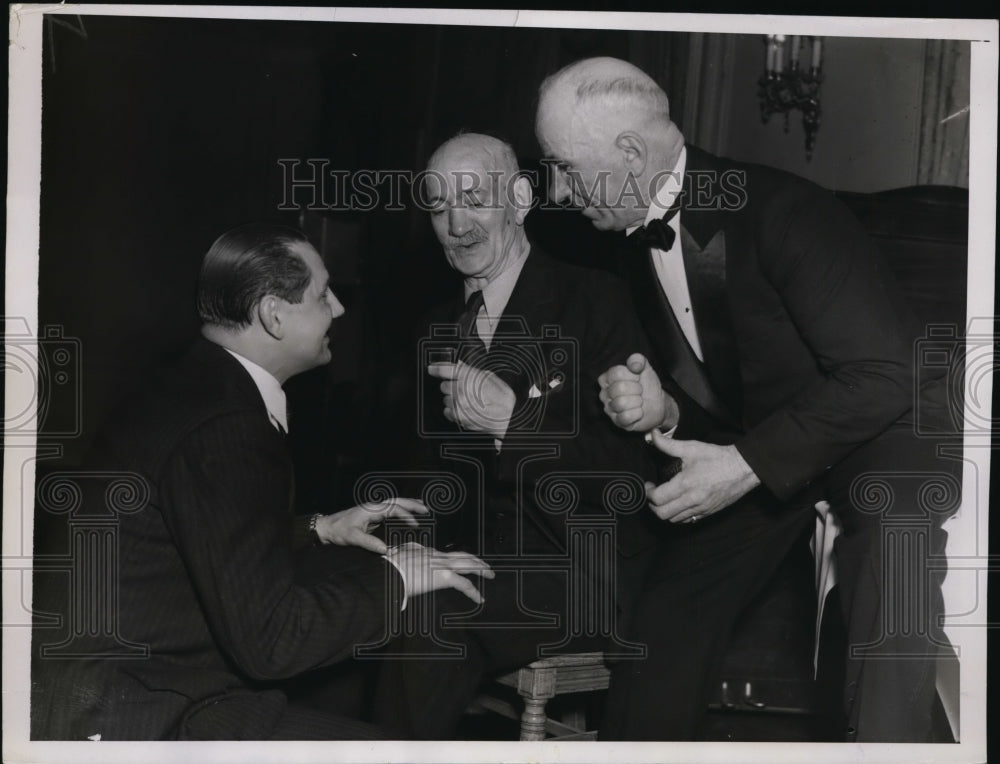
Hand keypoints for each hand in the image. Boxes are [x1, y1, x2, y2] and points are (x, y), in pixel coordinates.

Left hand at [314, 497, 427, 553]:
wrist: (326, 527)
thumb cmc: (338, 530)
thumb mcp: (353, 538)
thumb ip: (369, 543)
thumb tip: (386, 550)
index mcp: (371, 509)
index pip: (393, 509)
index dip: (406, 516)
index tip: (415, 525)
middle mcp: (374, 507)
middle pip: (396, 501)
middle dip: (412, 504)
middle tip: (426, 509)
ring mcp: (373, 509)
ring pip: (394, 503)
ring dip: (408, 504)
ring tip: (422, 506)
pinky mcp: (372, 515)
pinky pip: (390, 509)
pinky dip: (401, 509)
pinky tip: (406, 513)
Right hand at [386, 542, 494, 604]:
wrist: (388, 569)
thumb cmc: (389, 567)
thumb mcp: (396, 555)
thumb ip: (401, 553)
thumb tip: (395, 552)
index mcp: (427, 552)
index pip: (447, 554)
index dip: (456, 558)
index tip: (461, 561)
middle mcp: (437, 556)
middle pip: (462, 555)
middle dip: (475, 559)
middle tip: (484, 564)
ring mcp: (442, 565)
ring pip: (468, 565)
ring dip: (481, 569)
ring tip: (489, 574)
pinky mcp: (443, 577)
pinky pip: (464, 584)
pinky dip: (474, 592)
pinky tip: (479, 598)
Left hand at [427, 361, 514, 438]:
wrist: (507, 415)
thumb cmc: (501, 396)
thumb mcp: (487, 375)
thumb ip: (469, 370)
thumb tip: (458, 365)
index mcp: (467, 376)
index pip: (444, 369)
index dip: (436, 368)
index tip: (431, 369)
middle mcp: (460, 389)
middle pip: (444, 386)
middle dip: (451, 387)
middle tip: (462, 390)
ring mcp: (458, 404)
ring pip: (445, 400)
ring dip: (453, 400)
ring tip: (468, 401)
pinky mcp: (458, 416)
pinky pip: (447, 412)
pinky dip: (453, 411)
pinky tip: (465, 409)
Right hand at [598, 353, 677, 431]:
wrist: (658, 403)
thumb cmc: (647, 385)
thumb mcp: (645, 368)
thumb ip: (638, 360)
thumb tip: (633, 364)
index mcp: (607, 378)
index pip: (616, 373)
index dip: (632, 375)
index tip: (638, 378)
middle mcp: (604, 393)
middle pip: (618, 388)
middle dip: (636, 389)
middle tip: (640, 391)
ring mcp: (609, 409)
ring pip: (621, 403)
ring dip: (637, 402)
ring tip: (639, 401)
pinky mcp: (617, 422)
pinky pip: (625, 417)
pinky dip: (637, 414)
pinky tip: (639, 412)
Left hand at [643, 430, 760, 522]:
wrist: (743, 469)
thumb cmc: (717, 457)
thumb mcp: (691, 447)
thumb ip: (668, 444)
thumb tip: (652, 435)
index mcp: (686, 484)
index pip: (658, 498)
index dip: (648, 493)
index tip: (649, 485)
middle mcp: (692, 500)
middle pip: (662, 514)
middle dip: (652, 505)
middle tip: (653, 494)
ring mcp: (701, 508)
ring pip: (674, 520)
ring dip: (664, 511)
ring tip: (664, 500)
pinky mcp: (708, 512)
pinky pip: (688, 521)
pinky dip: (678, 516)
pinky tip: (678, 505)